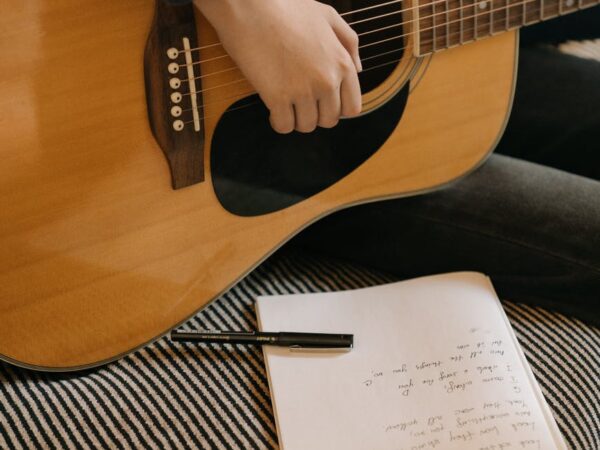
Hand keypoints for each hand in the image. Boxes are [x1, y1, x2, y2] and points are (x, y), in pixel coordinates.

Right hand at [196, 0, 361, 133]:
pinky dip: (278, 122)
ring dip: (296, 119)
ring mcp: (303, 90)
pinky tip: (272, 108)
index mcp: (342, 63)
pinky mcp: (278, 97)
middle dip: (315, 115)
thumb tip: (357, 70)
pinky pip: (284, 126)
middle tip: (300, 102)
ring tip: (286, 103)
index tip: (322, 103)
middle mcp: (327, 80)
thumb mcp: (326, 16)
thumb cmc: (285, 8)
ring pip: (306, 126)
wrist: (249, 6)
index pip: (352, 108)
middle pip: (329, 120)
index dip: (336, 108)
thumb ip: (348, 42)